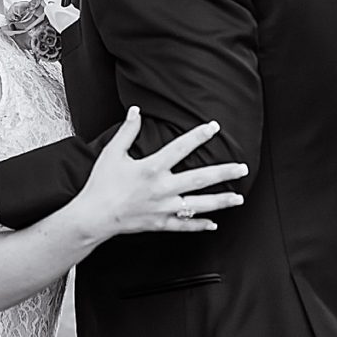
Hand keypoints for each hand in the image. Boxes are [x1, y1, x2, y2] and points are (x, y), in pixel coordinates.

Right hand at [72, 106, 246, 240]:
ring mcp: (164, 208)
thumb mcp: (112, 153)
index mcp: (151, 168)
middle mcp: (162, 188)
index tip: (214, 127)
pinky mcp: (160, 224)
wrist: (94, 216)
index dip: (198, 136)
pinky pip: (185, 226)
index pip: (181, 148)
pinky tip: (214, 224)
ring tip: (238, 198)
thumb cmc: (101, 184)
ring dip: (221, 201)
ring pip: (199, 205)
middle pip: (200, 178)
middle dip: (224, 172)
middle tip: (242, 168)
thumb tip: (136, 111)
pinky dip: (200, 225)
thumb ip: (127, 132)